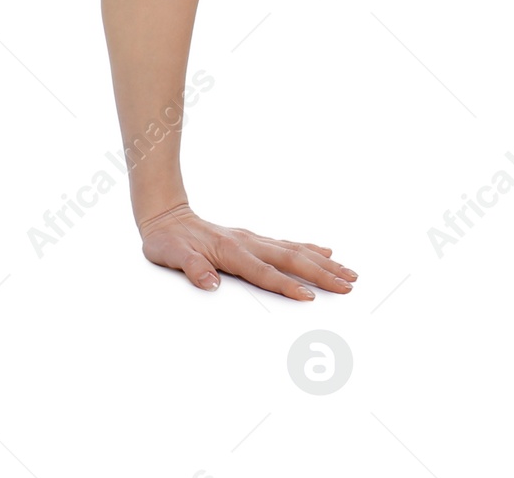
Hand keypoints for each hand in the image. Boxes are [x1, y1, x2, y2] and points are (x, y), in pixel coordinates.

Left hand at [138, 202, 357, 299]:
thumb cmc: (167, 240)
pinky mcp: (252, 239)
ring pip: (294, 250)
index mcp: (230, 251)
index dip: (286, 285)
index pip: (264, 272)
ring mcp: (252, 240)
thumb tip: (210, 282)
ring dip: (322, 262)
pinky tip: (325, 251)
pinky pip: (286, 243)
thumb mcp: (170, 255)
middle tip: (348, 286)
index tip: (310, 297)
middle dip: (321, 274)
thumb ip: (191, 267)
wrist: (165, 217)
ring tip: (349, 272)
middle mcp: (247, 243)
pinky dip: (308, 248)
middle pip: (290, 259)